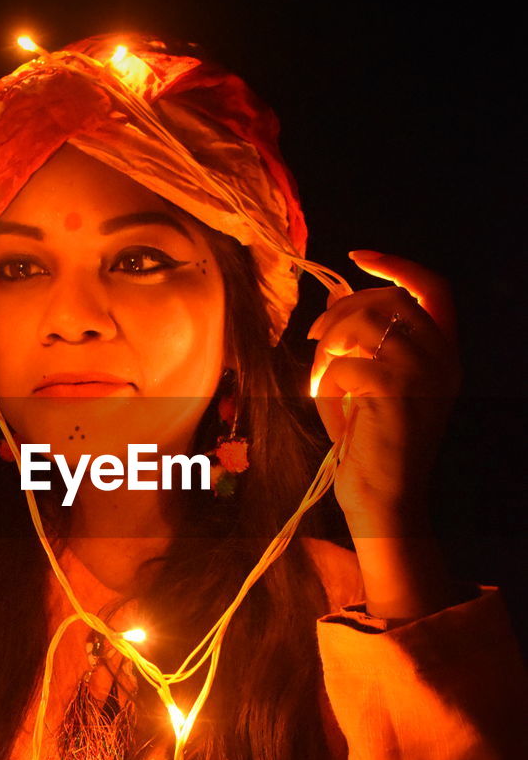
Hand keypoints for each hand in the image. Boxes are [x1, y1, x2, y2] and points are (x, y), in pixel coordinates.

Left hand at [308, 250, 460, 529]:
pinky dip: (325, 380)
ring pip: (364, 323)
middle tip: (315, 338)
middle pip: (387, 300)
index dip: (396, 266)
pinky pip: (346, 363)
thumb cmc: (366, 445)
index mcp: (444, 353)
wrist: (382, 501)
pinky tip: (328, 404)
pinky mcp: (398, 391)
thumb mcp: (366, 383)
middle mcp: (443, 359)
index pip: (433, 288)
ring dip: (330, 346)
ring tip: (322, 378)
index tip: (357, 259)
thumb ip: (361, 341)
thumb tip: (334, 298)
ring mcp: (425, 373)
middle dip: (341, 312)